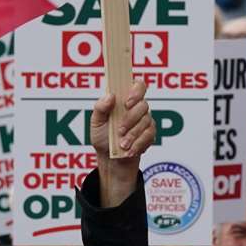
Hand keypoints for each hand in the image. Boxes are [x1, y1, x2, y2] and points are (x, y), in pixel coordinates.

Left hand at [90, 80, 153, 208]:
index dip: (136, 91)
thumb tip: (110, 95)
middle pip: (143, 105)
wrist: (109, 159)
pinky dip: (138, 144)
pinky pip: (149, 136)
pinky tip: (129, 150)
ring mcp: (145, 121)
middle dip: (131, 119)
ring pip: (146, 122)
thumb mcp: (96, 122)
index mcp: (124, 100)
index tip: (127, 103)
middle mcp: (136, 108)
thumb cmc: (102, 137)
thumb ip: (100, 107)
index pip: (138, 86)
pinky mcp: (150, 134)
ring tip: (122, 144)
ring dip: (133, 134)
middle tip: (119, 130)